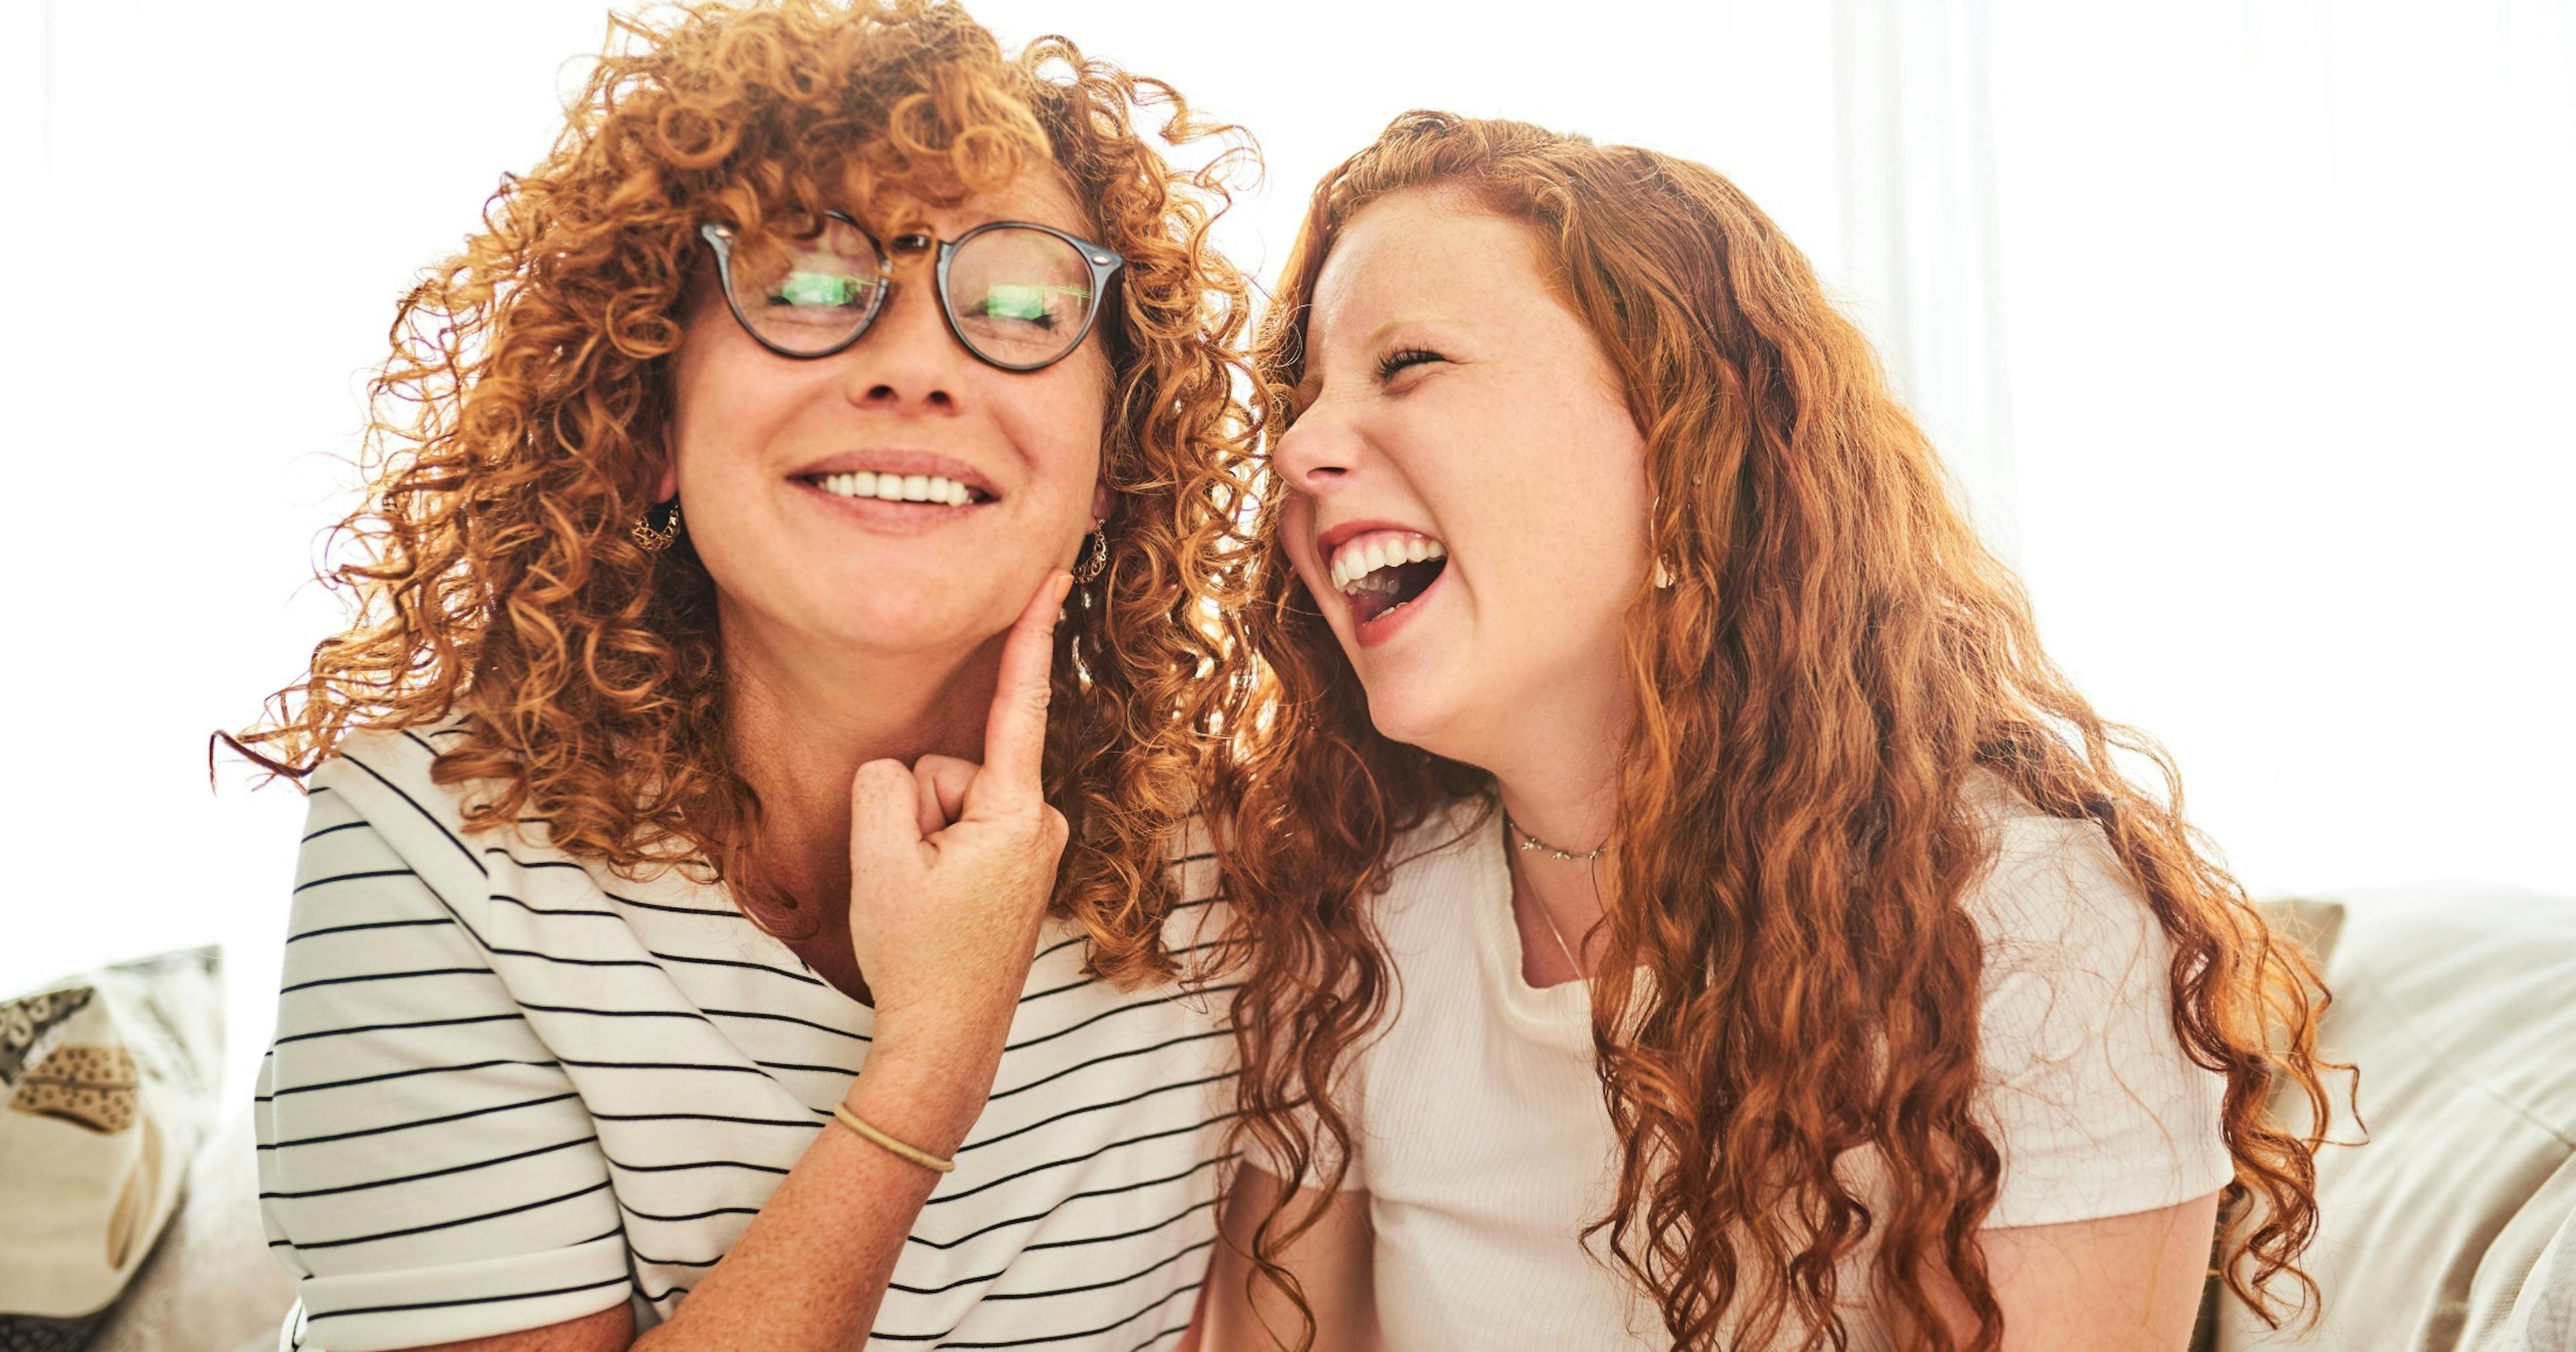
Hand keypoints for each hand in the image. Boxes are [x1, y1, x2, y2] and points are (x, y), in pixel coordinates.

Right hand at [845, 572, 1073, 1119]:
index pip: (1018, 704)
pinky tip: (939, 903)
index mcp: (1015, 813)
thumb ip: (884, 787)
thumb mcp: (881, 861)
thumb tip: (905, 774)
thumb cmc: (918, 957)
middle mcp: (1039, 820)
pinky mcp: (1018, 858)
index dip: (1029, 632)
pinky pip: (956, 826)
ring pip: (944, 799)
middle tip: (916, 884)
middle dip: (914, 812)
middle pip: (945, 767)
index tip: (1053, 571)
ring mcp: (1032, 842)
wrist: (947, 1038)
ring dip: (921, 840)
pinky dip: (934, 853)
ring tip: (929, 899)